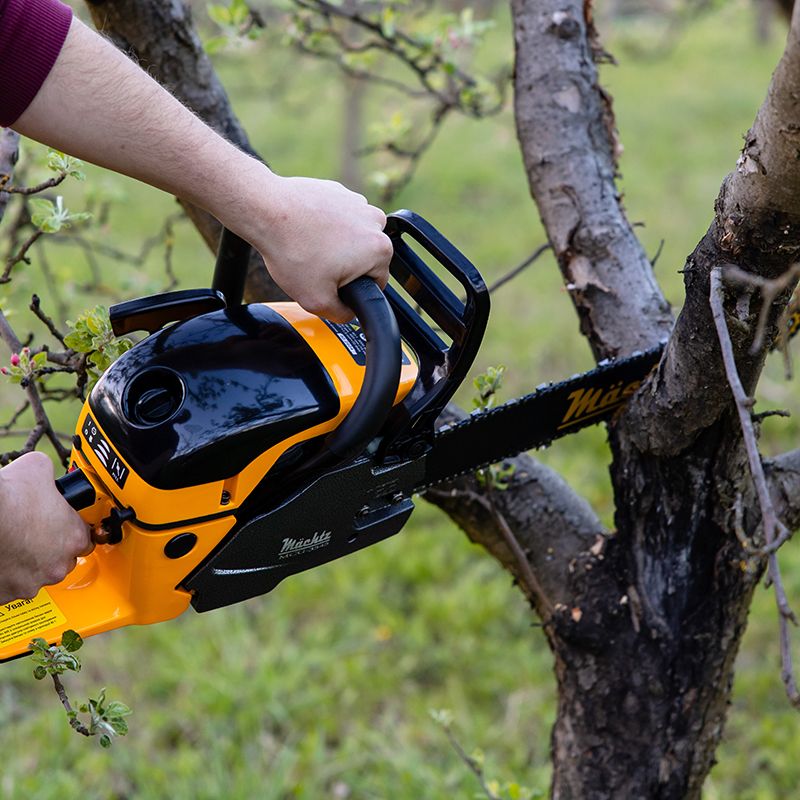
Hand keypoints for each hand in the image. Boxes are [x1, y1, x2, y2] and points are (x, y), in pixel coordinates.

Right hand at [0, 452, 91, 603]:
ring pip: (36, 575)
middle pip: (62, 560)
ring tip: (13, 544)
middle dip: (50, 549)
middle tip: (31, 534)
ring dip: (27, 564)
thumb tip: (46, 471)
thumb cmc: (8, 498)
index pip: (84, 539)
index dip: (70, 530)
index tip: (59, 525)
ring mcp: (32, 582)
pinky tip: (1, 558)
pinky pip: (10, 587)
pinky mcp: (7, 594)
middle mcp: (58, 565)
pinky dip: (6, 576)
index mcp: (74, 537)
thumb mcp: (39, 469)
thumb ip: (51, 476)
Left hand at [234, 172, 393, 322]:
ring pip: (353, 236)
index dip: (354, 291)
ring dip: (337, 245)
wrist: (266, 211)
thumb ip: (342, 315)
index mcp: (379, 249)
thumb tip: (348, 314)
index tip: (332, 286)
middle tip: (316, 269)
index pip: (377, 282)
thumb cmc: (292, 251)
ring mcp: (356, 202)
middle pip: (366, 257)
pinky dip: (325, 225)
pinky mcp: (338, 191)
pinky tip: (305, 232)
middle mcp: (374, 221)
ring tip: (309, 250)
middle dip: (346, 266)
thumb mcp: (317, 301)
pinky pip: (338, 217)